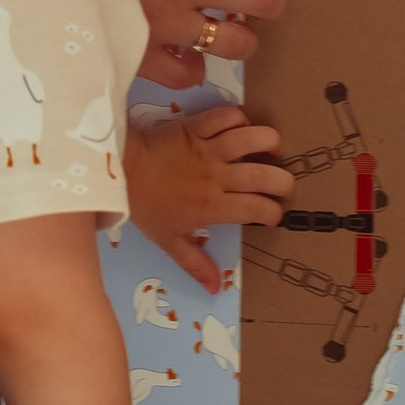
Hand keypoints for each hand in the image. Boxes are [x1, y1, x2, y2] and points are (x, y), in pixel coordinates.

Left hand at [123, 108, 294, 292]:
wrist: (119, 170)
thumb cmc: (145, 205)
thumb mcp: (168, 240)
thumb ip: (195, 263)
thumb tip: (216, 288)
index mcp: (214, 206)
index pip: (259, 209)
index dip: (274, 213)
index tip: (271, 214)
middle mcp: (218, 177)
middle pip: (267, 176)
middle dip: (285, 182)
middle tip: (282, 186)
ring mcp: (208, 148)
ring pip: (254, 139)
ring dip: (269, 142)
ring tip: (272, 149)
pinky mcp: (196, 125)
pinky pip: (227, 115)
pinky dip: (239, 117)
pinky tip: (240, 127)